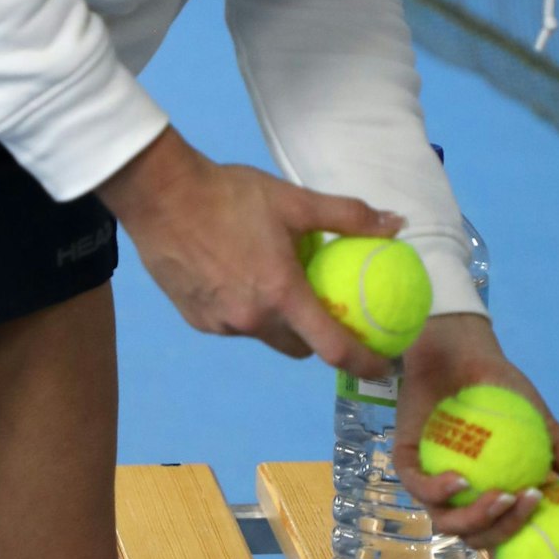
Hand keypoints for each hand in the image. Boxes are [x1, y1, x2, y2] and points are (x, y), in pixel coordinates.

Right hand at [98, 127, 399, 379]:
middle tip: (326, 309)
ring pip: (264, 334)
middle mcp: (252, 320)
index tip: (384, 363)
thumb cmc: (230, 195)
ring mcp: (220, 324)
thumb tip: (397, 223)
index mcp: (281, 295)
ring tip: (276, 284)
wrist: (161, 195)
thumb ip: (348, 216)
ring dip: (278, 320)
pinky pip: (233, 325)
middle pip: (299, 347)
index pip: (333, 347)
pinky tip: (238, 278)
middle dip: (318, 338)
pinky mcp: (195, 320)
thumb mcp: (294, 200)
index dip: (364, 361)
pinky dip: (245, 310)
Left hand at [392, 313, 558, 558]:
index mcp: (495, 502)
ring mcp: (432, 484)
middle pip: (480, 542)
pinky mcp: (405, 461)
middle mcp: (462, 501)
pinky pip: (420, 489)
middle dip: (506, 535)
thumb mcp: (545, 426)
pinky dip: (440, 490)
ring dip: (479, 517)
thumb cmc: (503, 390)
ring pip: (449, 524)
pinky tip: (461, 478)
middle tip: (530, 505)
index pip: (506, 554)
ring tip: (504, 495)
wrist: (463, 351)